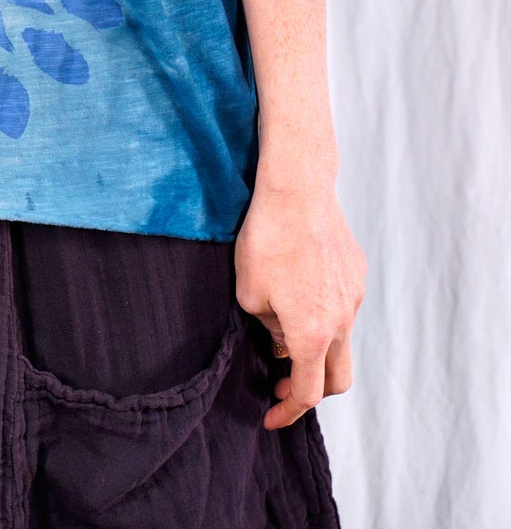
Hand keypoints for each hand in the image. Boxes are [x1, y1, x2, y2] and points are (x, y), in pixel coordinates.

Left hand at [234, 176, 365, 430]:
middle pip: (338, 378)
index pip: (308, 393)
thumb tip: (280, 337)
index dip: (288, 411)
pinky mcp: (356, 272)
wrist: (297, 189)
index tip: (270, 416)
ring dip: (317, 346)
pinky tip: (298, 287)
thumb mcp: (249, 292)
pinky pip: (343, 305)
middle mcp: (342, 320)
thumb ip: (266, 327)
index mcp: (313, 334)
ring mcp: (354, 295)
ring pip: (342, 339)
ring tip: (282, 323)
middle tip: (281, 380)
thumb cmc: (267, 239)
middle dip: (312, 389)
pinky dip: (324, 313)